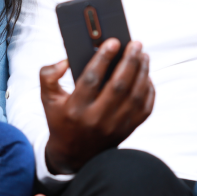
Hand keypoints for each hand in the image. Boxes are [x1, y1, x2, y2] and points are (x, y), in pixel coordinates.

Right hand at [41, 38, 154, 173]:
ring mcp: (114, 126)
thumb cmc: (62, 119)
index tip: (113, 41)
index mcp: (75, 108)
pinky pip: (144, 108)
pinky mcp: (128, 130)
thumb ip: (48, 76)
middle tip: (136, 43)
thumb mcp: (48, 98)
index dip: (103, 59)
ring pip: (135, 96)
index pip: (91, 80)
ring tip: (143, 55)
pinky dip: (148, 90)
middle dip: (129, 61)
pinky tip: (146, 75)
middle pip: (118, 86)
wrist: (75, 154)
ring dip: (142, 72)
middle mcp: (96, 118)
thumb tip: (65, 61)